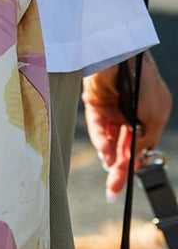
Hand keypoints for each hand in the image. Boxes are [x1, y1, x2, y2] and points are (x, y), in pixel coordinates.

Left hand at [82, 51, 171, 199]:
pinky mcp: (95, 104)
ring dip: (110, 156)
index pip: (140, 145)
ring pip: (109, 139)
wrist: (122, 57)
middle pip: (123, 146)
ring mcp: (112, 109)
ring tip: (109, 171)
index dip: (135, 164)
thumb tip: (136, 159)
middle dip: (119, 169)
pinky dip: (100, 141)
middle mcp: (130, 114)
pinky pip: (97, 127)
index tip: (129, 183)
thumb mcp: (153, 116)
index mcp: (150, 115)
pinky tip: (104, 154)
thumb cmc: (144, 83)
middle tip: (113, 191)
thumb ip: (144, 139)